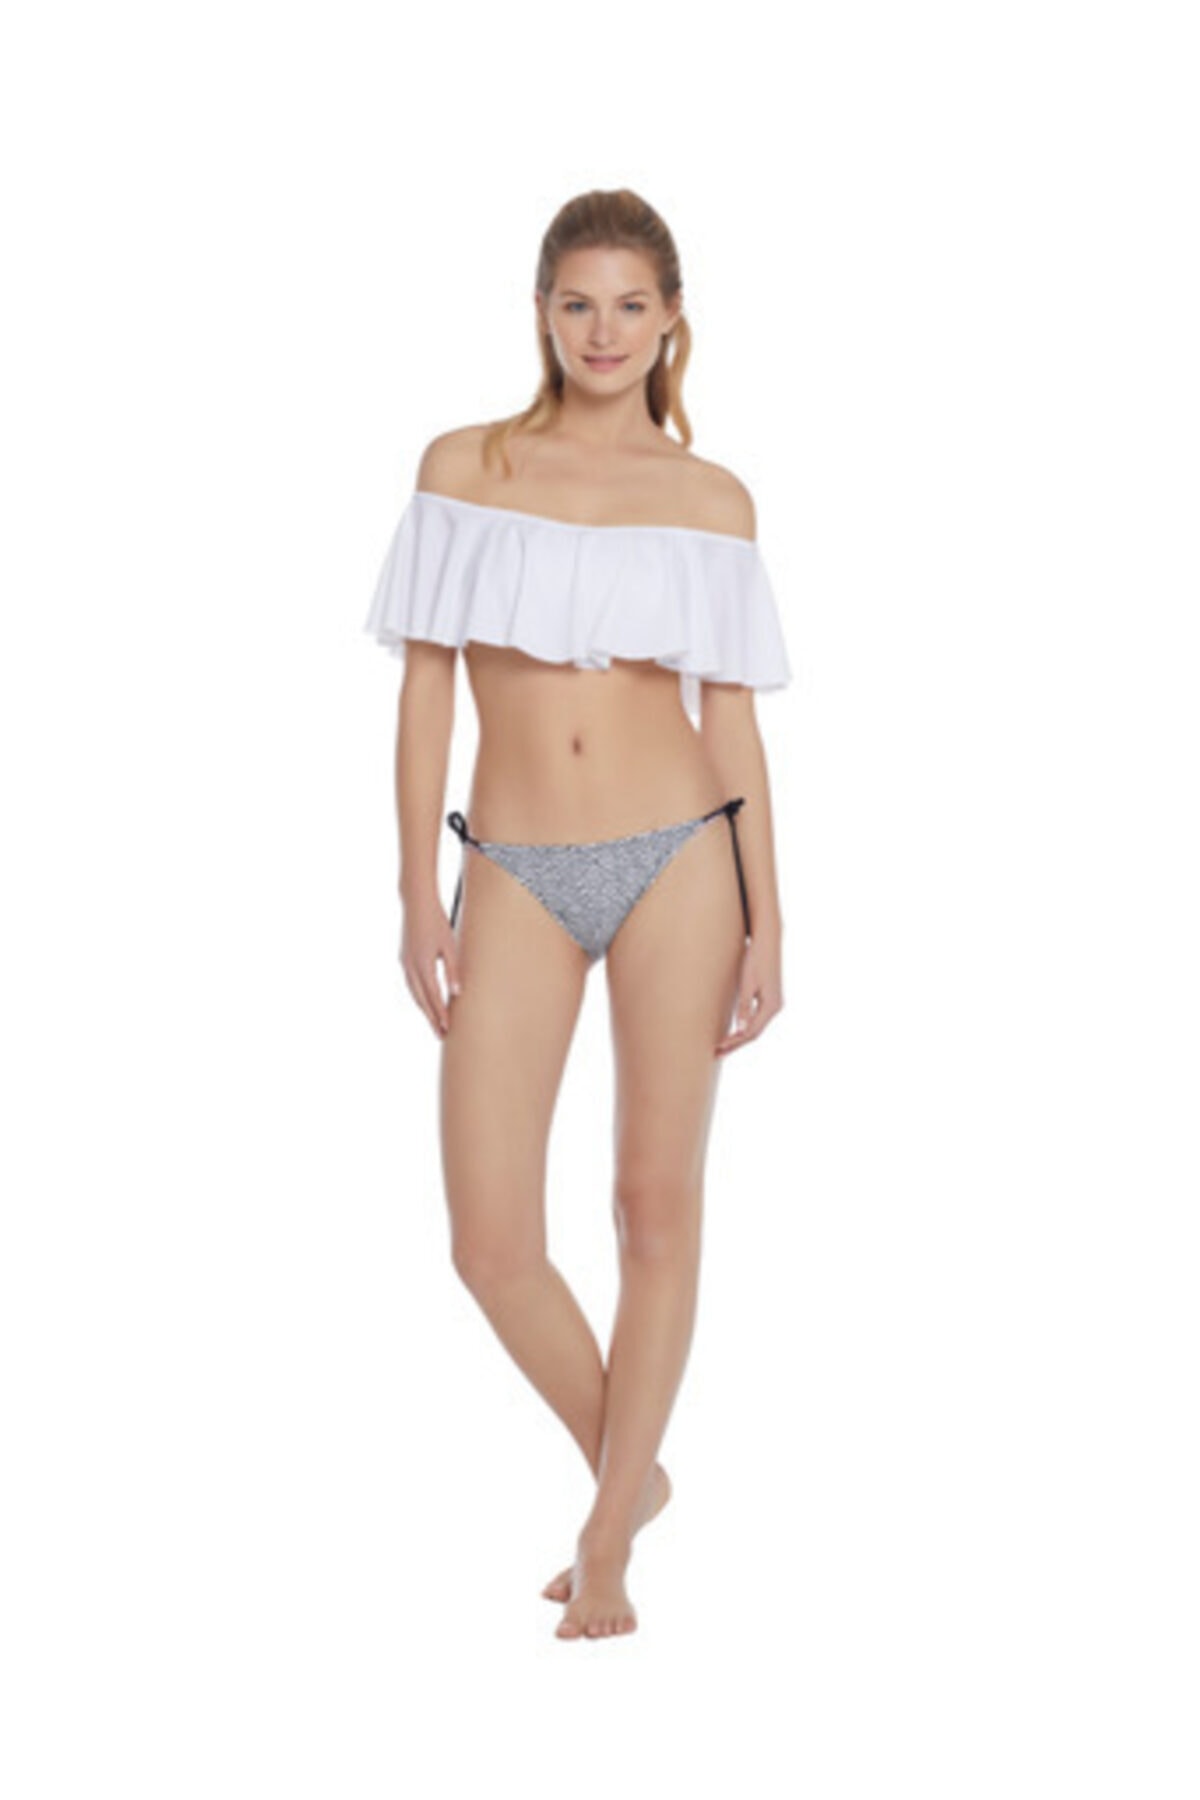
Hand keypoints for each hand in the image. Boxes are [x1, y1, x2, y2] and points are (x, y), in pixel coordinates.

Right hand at [400, 896, 460, 1038]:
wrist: (416, 903)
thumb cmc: (437, 922)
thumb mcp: (450, 946)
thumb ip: (453, 970)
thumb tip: (457, 993)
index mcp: (423, 964)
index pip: (433, 996)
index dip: (441, 1014)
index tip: (448, 1029)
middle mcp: (411, 967)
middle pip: (422, 1000)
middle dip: (432, 1018)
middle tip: (442, 1034)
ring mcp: (405, 963)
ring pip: (414, 994)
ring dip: (425, 1010)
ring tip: (435, 1023)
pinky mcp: (404, 959)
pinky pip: (411, 984)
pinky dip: (419, 997)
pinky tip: (425, 1001)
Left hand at [715, 933, 782, 1054]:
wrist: (767, 941)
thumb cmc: (755, 959)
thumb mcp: (747, 984)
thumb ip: (744, 1008)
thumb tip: (741, 1031)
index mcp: (771, 1006)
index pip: (751, 1032)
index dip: (734, 1042)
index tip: (718, 1047)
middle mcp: (775, 1007)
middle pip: (754, 1033)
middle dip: (735, 1044)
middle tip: (717, 1053)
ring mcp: (774, 1003)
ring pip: (756, 1027)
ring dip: (740, 1037)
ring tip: (723, 1045)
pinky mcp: (770, 998)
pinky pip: (757, 1018)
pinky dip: (745, 1026)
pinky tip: (734, 1030)